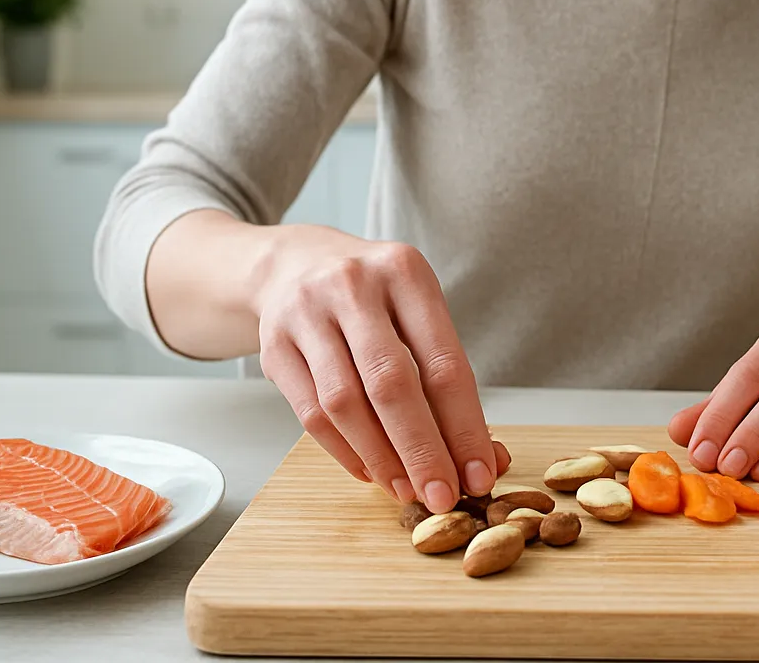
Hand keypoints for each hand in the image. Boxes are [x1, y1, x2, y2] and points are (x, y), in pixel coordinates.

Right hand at [253, 224, 497, 513]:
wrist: (294, 262)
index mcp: (406, 273)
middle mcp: (354, 287)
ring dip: (380, 457)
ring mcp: (307, 314)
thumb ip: (448, 378)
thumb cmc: (375, 296)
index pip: (444, 362)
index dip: (464, 427)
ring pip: (344, 404)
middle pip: (392, 384)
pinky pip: (310, 413)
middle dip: (422, 450)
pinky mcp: (273, 345)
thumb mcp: (417, 309)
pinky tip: (370, 470)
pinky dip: (344, 451)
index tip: (480, 473)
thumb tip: (486, 456)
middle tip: (441, 496)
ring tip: (405, 489)